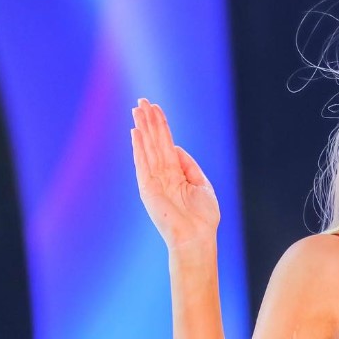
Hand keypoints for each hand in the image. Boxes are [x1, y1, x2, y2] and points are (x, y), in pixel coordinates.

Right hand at [131, 99, 219, 248]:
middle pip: (155, 142)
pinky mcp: (148, 188)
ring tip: (137, 109)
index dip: (162, 126)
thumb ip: (189, 165)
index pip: (166, 144)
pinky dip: (139, 148)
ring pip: (148, 147)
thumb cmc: (203, 217)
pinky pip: (142, 163)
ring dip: (143, 128)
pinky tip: (135, 133)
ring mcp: (154, 180)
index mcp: (177, 174)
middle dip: (149, 121)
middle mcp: (163, 174)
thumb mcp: (201, 185)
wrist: (197, 237)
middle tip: (141, 101)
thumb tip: (176, 148)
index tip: (155, 109)